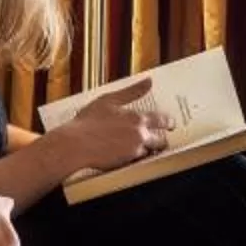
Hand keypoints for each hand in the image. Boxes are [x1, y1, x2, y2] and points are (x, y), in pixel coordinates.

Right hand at [46, 76, 167, 171]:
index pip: (161, 120)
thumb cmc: (87, 123)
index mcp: (137, 118)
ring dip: (148, 150)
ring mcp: (134, 151)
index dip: (167, 122)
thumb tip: (149, 81)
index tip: (170, 123)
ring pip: (150, 151)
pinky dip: (135, 158)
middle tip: (161, 140)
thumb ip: (132, 91)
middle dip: (161, 140)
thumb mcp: (108, 100)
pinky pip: (138, 162)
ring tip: (140, 148)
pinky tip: (127, 155)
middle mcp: (140, 135)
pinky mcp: (127, 164)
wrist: (74, 146)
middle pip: (161, 140)